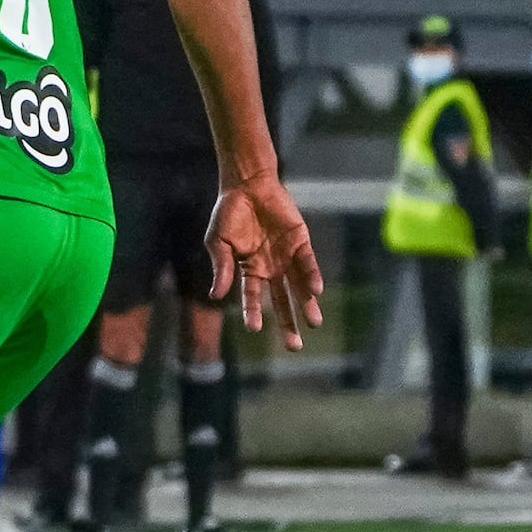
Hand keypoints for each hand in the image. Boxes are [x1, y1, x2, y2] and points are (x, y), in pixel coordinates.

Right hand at [206, 175, 323, 350]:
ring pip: (299, 286)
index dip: (253, 312)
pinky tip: (315, 290)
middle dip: (288, 322)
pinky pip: (308, 263)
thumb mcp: (217, 242)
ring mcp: (287, 256)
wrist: (247, 185)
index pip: (253, 296)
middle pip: (281, 300)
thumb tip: (216, 295)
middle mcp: (270, 267)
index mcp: (249, 269)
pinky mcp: (301, 242)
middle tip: (294, 346)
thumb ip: (221, 267)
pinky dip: (311, 276)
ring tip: (313, 323)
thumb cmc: (228, 213)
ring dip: (306, 304)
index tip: (254, 328)